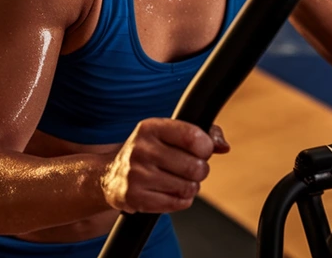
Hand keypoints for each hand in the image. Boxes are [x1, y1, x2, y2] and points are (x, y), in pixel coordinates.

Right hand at [101, 118, 229, 213]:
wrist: (109, 175)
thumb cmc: (149, 152)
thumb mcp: (168, 134)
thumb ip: (203, 133)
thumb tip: (223, 146)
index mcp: (151, 127)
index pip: (193, 137)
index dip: (206, 148)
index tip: (202, 151)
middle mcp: (141, 149)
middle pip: (195, 166)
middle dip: (200, 170)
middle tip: (191, 169)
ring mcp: (136, 174)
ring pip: (188, 187)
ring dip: (190, 187)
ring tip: (179, 181)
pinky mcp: (134, 197)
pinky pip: (176, 203)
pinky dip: (181, 200)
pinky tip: (172, 192)